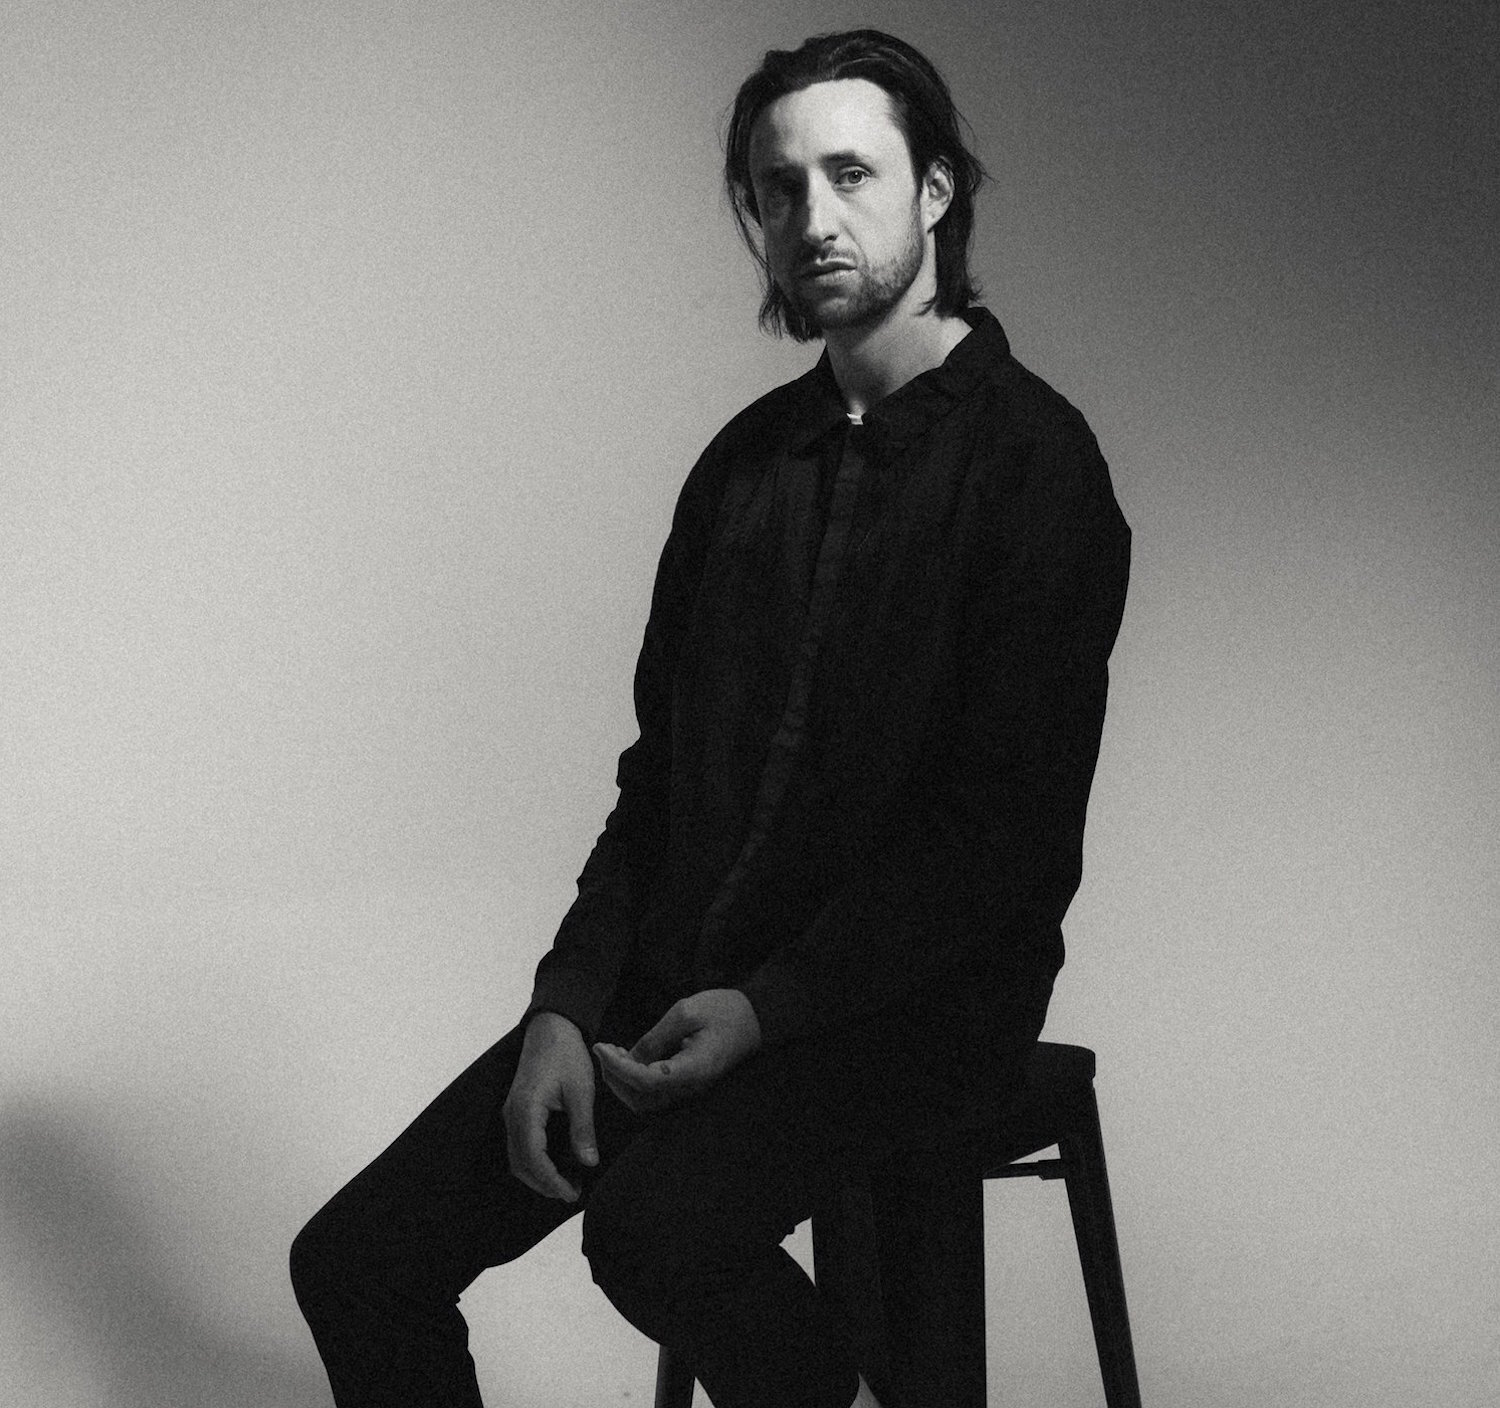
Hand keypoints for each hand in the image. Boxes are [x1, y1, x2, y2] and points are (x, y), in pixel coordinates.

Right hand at [501, 1011, 597, 1200]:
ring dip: (538, 1174)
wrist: (552, 1026)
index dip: (551, 1181)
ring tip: (567, 1182)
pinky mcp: (517, 1110)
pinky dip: (535, 1161)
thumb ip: (583, 1129)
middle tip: (572, 1193)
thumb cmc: (566, 1054)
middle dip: (544, 1183)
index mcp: (526, 1109)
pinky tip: (556, 1163)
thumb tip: (588, 1163)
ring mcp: (511, 1112)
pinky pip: (519, 1144)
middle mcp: (512, 1114)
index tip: (571, 1193)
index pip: (533, 1158)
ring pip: (517, 1157)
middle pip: (520, 1163)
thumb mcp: (581, 1091)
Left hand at [593, 989, 761, 1112]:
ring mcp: (690, 1090)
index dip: (617, 1067)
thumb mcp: (686, 1012)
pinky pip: (655, 1093)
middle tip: (603, 1050)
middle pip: (641, 1100)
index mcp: (692, 1070)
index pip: (644, 1080)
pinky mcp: (688, 1085)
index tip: (600, 1046)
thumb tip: (629, 1058)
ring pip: (646, 1102)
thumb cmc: (724, 1010)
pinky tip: (630, 1058)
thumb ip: (656, 1038)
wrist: (755, 1019)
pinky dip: (635, 1081)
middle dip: (615, 1078)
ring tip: (613, 1054)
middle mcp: (690, 1088)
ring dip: (623, 1082)